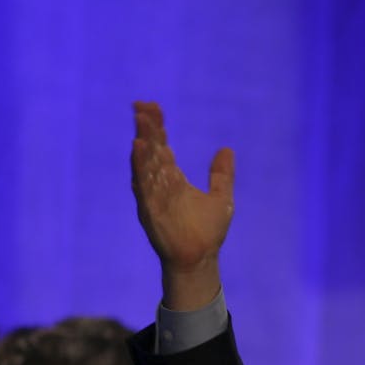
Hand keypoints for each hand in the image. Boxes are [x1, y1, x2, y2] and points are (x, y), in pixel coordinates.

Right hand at [131, 101, 233, 309]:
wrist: (200, 259)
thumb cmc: (207, 232)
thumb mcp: (221, 198)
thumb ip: (222, 175)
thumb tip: (226, 149)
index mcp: (173, 180)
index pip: (162, 147)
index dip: (157, 126)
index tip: (153, 105)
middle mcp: (160, 184)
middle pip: (151, 150)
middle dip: (146, 128)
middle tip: (141, 105)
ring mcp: (154, 196)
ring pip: (145, 164)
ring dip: (142, 143)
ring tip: (140, 121)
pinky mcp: (150, 209)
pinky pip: (143, 185)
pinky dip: (140, 166)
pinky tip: (137, 147)